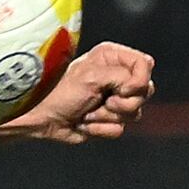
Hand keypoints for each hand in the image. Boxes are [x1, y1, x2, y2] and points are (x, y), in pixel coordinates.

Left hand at [0, 43, 155, 142]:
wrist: (43, 117)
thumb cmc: (61, 91)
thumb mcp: (93, 76)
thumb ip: (123, 75)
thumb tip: (139, 86)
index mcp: (113, 58)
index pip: (145, 65)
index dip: (138, 80)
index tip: (121, 88)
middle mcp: (117, 77)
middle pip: (145, 91)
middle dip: (122, 101)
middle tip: (103, 99)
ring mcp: (114, 100)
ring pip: (134, 113)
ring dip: (107, 116)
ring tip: (88, 110)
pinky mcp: (108, 120)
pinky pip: (119, 130)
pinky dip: (100, 129)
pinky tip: (84, 122)